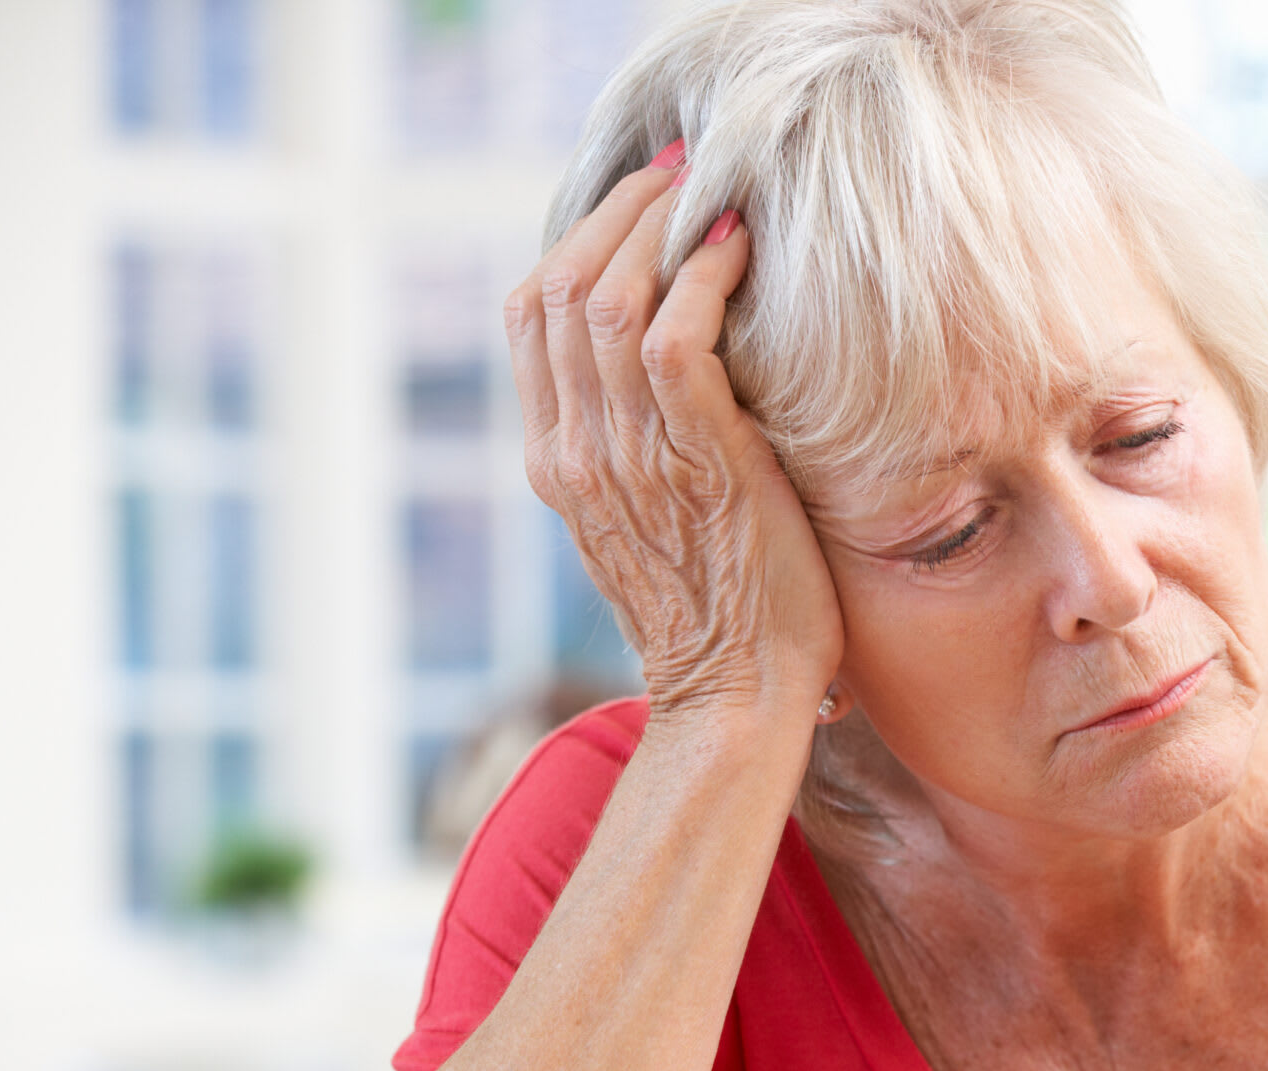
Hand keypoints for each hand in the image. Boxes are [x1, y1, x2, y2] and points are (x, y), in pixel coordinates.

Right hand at [504, 148, 842, 725]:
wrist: (736, 701)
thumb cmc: (723, 617)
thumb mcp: (652, 523)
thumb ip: (640, 450)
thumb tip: (678, 373)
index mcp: (556, 460)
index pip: (530, 315)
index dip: (577, 239)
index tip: (636, 202)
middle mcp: (577, 451)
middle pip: (559, 286)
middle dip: (619, 211)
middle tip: (678, 171)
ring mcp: (629, 456)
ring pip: (607, 297)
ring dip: (662, 228)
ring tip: (711, 193)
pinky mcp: (698, 461)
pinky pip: (677, 338)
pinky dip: (703, 279)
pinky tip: (738, 254)